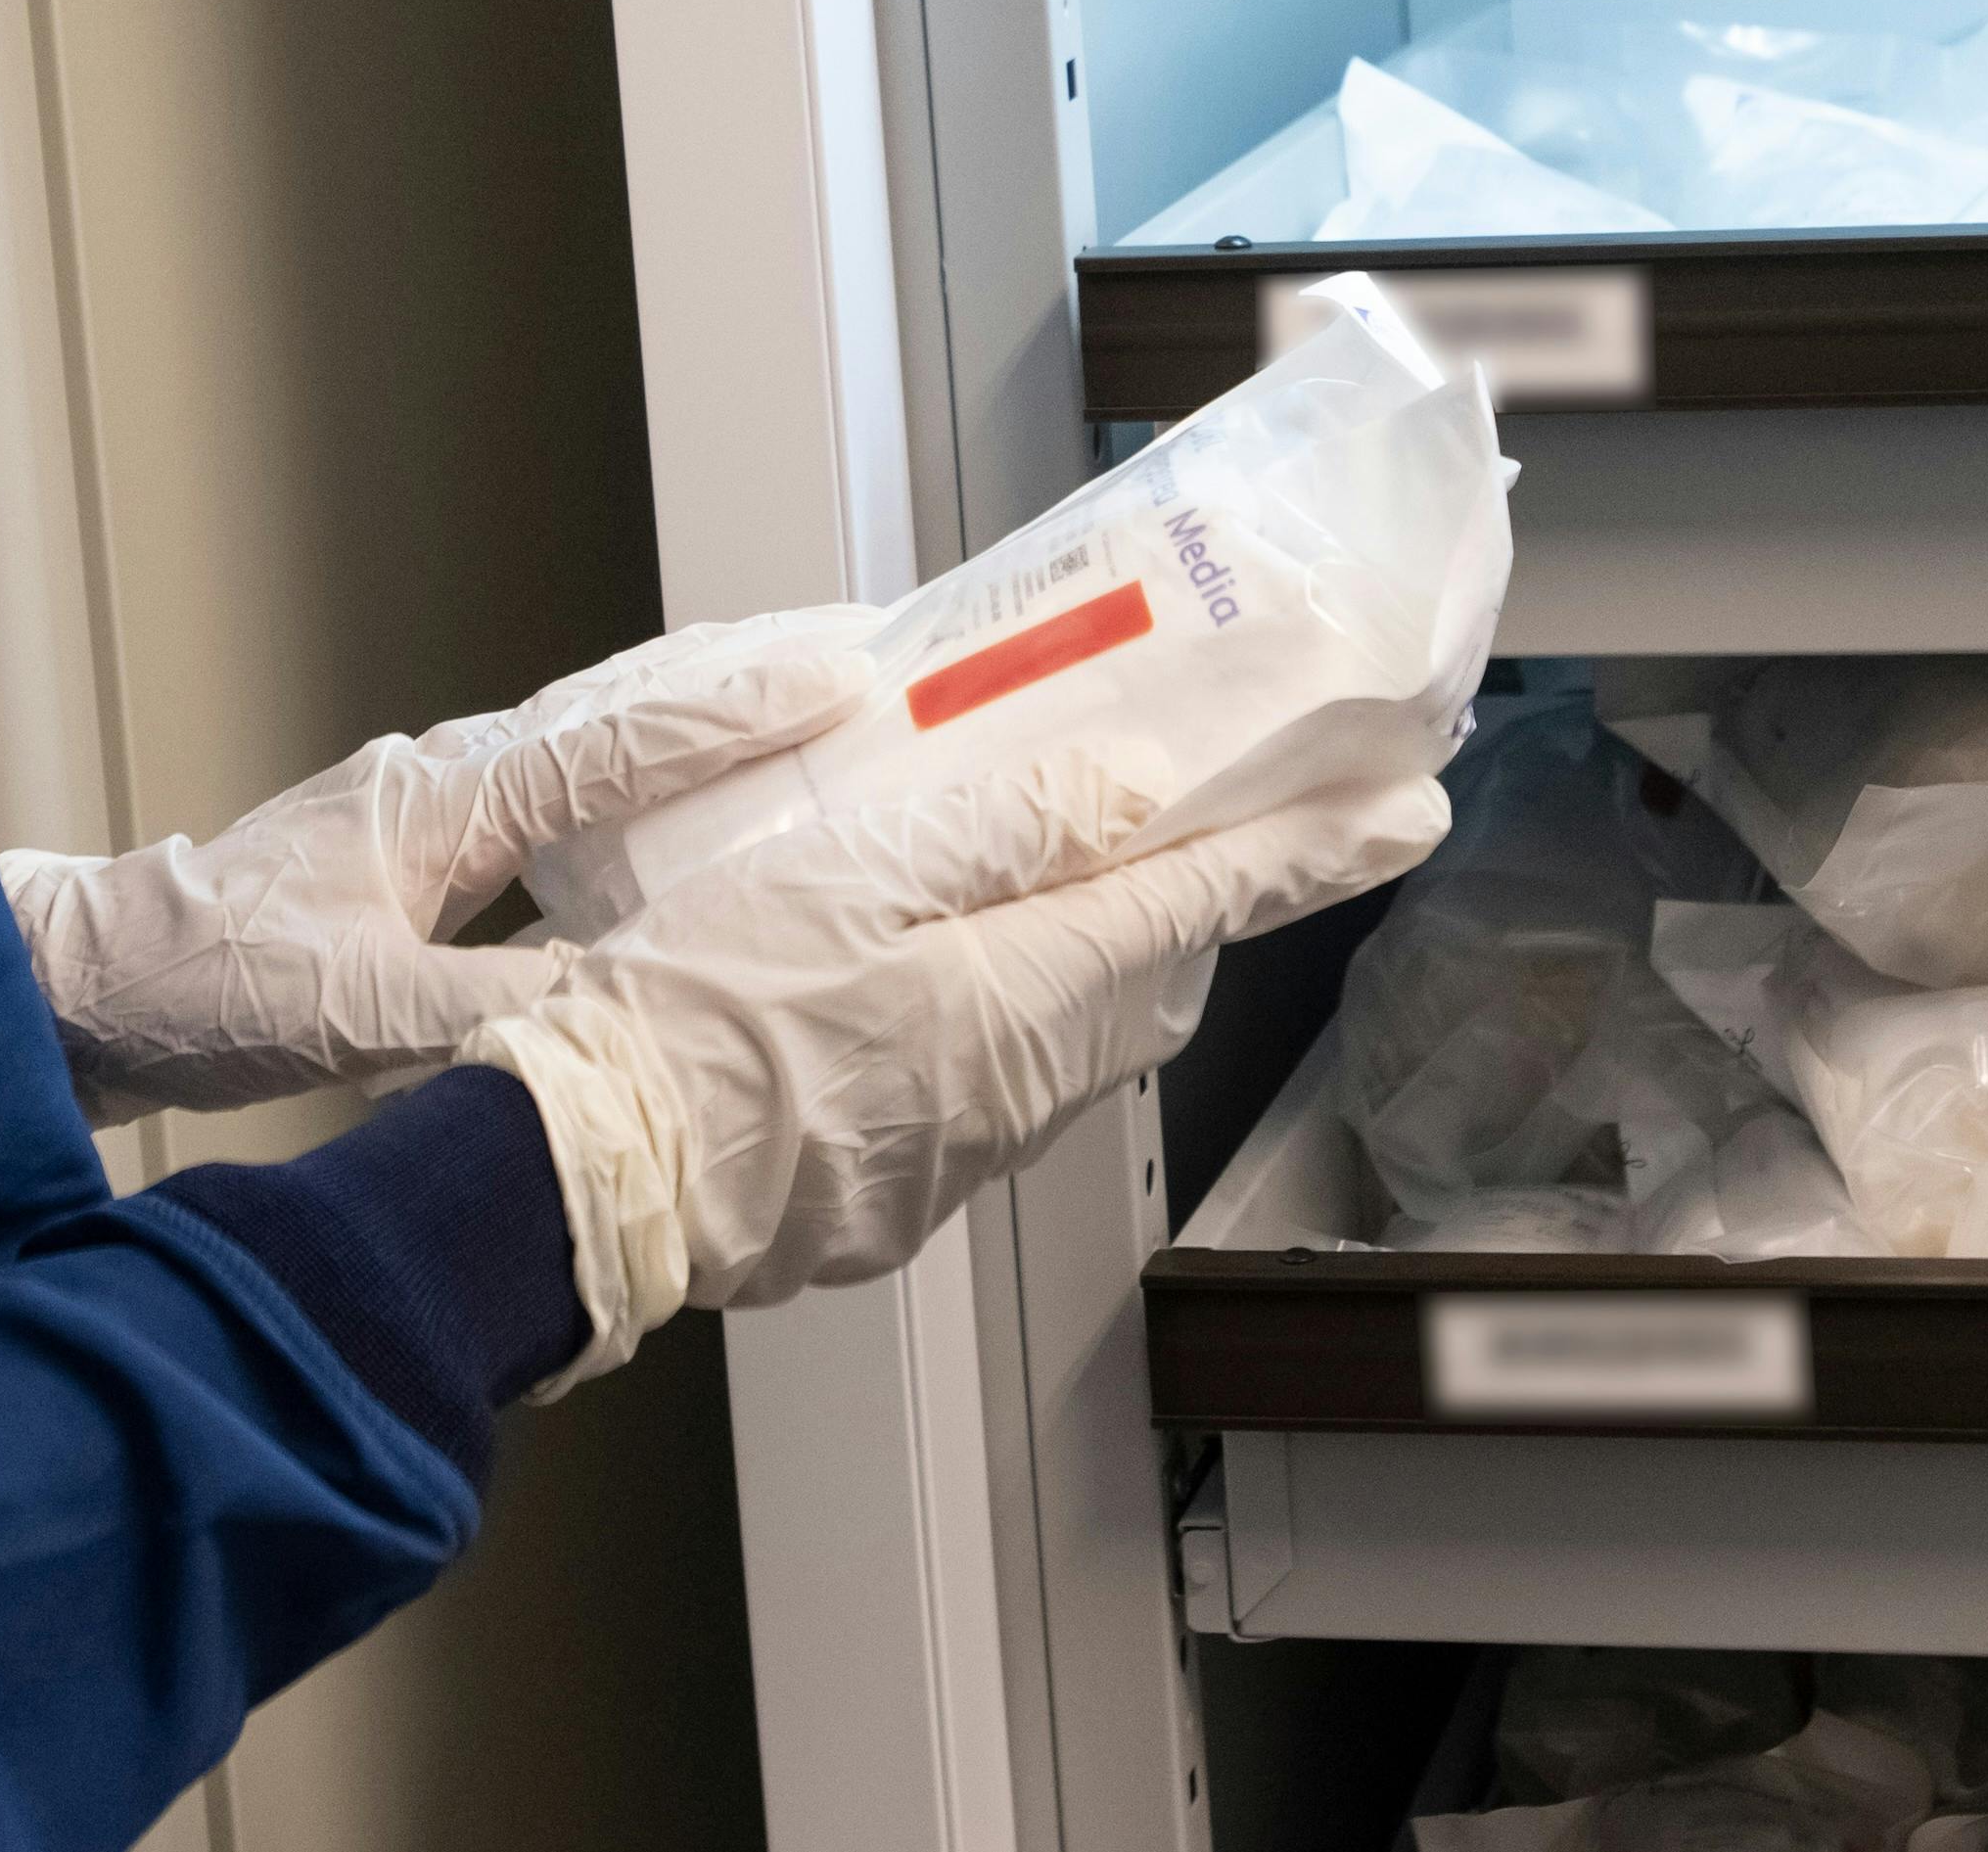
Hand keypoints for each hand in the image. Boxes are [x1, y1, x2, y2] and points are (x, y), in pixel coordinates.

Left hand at [0, 605, 880, 1122]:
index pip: (620, 743)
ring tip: (796, 703)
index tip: (840, 677)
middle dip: (739, 677)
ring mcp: (432, 809)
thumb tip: (623, 1016)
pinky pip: (559, 795)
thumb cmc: (200, 983)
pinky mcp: (419, 853)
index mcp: (446, 800)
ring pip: (592, 740)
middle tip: (856, 645)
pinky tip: (670, 819)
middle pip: (621, 707)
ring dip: (693, 721)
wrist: (89, 984)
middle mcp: (448, 781)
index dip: (735, 715)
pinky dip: (634, 781)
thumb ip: (488, 1015)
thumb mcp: (352, 1011)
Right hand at [471, 744, 1452, 1381]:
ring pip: (1075, 1040)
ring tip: (1064, 884)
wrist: (583, 1187)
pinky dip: (1003, 1023)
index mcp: (1019, 995)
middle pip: (1152, 979)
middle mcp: (1018, 1090)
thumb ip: (999, 832)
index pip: (1205, 901)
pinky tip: (935, 986)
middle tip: (1222, 823)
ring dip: (1098, 963)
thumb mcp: (842, 875)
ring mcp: (957, 1155)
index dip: (1310, 847)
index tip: (1404, 807)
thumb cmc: (692, 1019)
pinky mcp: (894, 1194)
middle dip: (1201, 901)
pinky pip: (992, 1094)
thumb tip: (1134, 793)